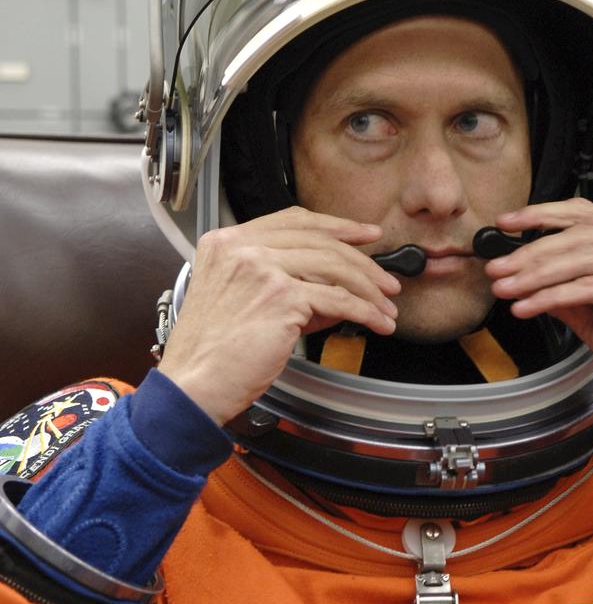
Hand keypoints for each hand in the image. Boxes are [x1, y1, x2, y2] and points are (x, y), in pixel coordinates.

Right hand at [159, 208, 399, 423]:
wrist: (195, 384)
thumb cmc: (214, 352)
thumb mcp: (242, 300)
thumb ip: (285, 284)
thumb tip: (335, 287)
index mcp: (227, 243)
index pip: (292, 220)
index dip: (335, 226)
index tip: (363, 234)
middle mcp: (242, 248)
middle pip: (319, 241)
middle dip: (362, 260)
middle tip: (386, 279)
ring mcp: (262, 269)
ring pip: (334, 267)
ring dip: (369, 288)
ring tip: (386, 306)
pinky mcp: (281, 297)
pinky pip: (337, 299)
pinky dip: (365, 311)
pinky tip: (377, 322)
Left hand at [486, 199, 592, 411]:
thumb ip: (570, 294)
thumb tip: (527, 278)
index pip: (588, 217)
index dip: (544, 215)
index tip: (507, 224)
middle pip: (580, 236)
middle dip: (530, 253)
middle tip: (496, 268)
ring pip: (583, 257)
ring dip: (536, 274)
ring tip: (505, 288)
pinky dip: (555, 295)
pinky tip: (530, 306)